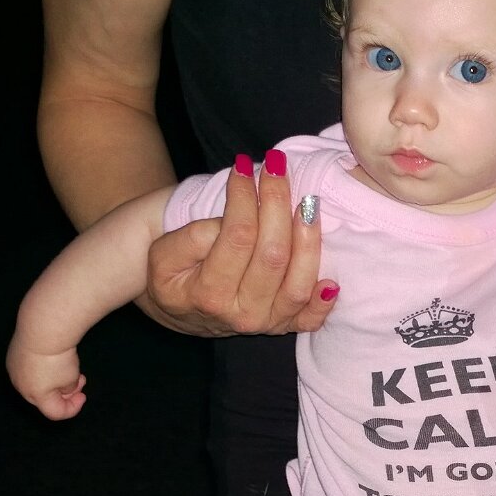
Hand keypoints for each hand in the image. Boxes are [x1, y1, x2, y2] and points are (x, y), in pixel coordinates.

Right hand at [6, 336, 86, 420]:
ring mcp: (14, 369)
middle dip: (64, 394)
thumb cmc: (58, 359)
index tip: (83, 396)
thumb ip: (68, 389)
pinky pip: (30, 369)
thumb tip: (63, 388)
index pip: (54, 413)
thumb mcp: (70, 379)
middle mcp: (20, 386)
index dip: (72, 409)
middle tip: (79, 382)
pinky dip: (43, 369)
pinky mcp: (13, 355)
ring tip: (71, 368)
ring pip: (36, 383)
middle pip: (44, 399)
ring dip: (55, 381)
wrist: (41, 328)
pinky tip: (53, 358)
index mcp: (35, 396)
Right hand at [145, 153, 338, 335]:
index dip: (245, 198)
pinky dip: (323, 302)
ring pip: (298, 284)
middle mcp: (241, 315)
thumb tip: (232, 220)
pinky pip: (310, 320)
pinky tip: (332, 279)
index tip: (243, 168)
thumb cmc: (173, 274)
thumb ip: (193, 238)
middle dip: (278, 205)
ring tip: (308, 203)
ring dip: (309, 240)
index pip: (237, 237)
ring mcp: (266, 324)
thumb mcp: (162, 255)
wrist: (179, 311)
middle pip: (273, 256)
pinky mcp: (283, 327)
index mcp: (208, 294)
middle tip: (277, 169)